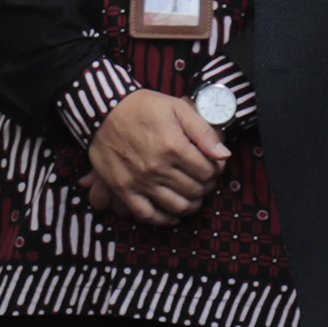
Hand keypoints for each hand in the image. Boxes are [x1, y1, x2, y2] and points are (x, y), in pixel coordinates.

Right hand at [85, 88, 229, 227]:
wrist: (104, 110)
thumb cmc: (142, 107)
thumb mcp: (177, 108)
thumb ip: (203, 132)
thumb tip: (223, 155)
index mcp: (174, 146)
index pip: (208, 171)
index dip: (215, 169)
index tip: (212, 164)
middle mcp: (158, 168)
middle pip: (195, 190)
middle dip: (206, 186)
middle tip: (204, 179)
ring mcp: (140, 182)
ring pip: (177, 206)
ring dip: (191, 204)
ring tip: (193, 196)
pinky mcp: (124, 189)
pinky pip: (147, 214)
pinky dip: (164, 219)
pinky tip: (173, 215)